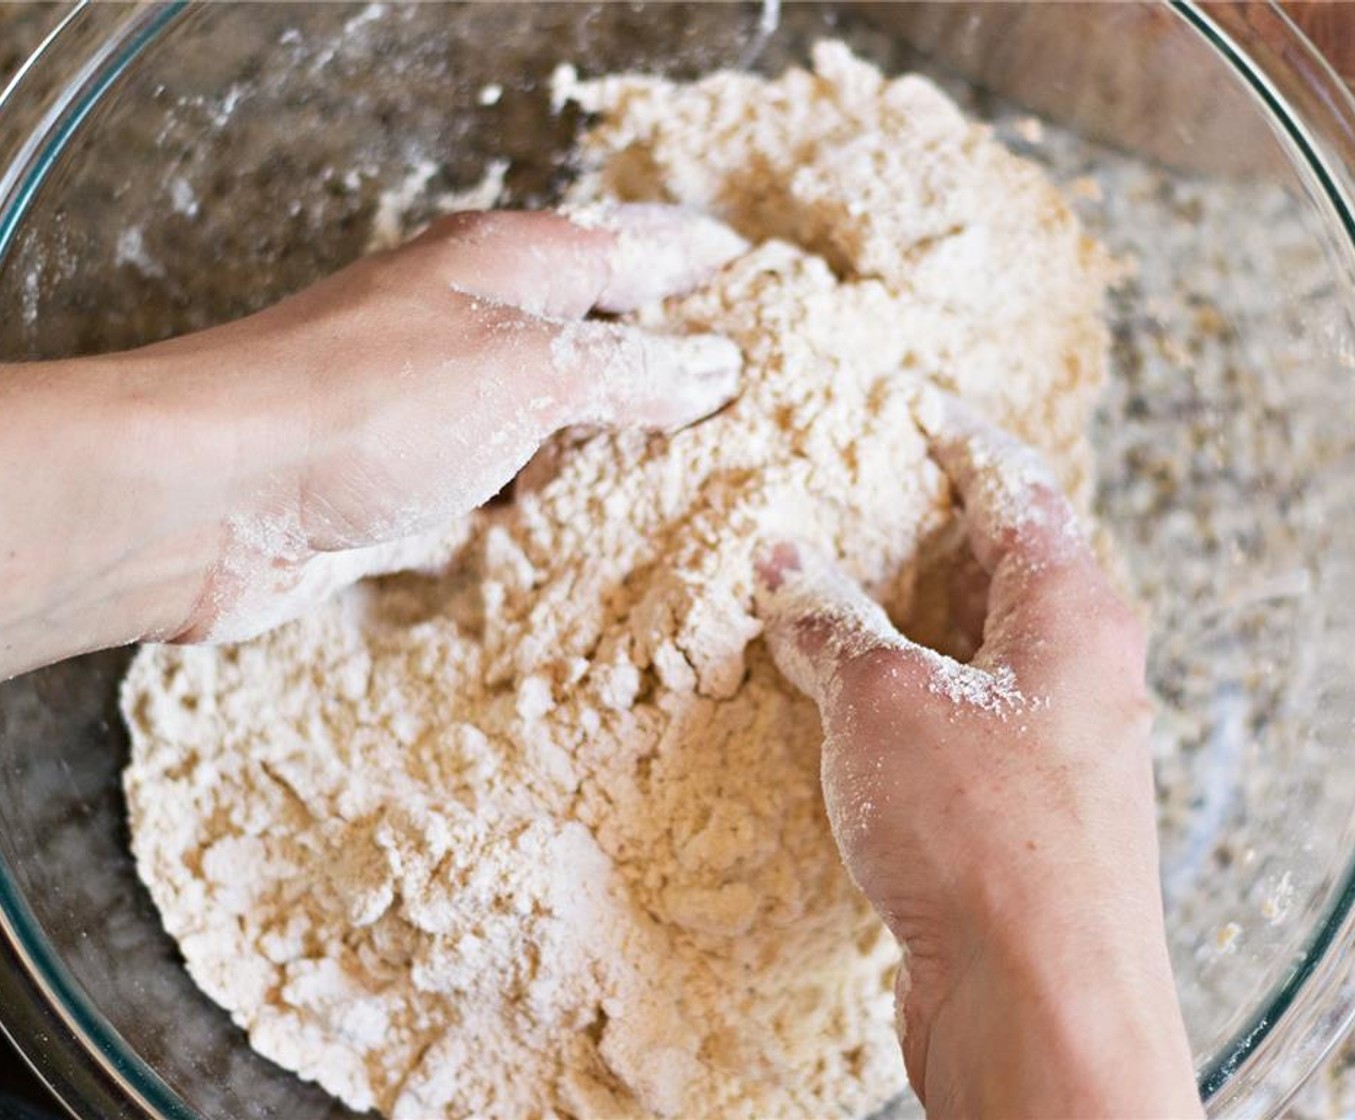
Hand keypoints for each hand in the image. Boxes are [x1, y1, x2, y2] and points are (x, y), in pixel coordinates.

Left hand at [0, 204, 744, 677]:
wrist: (211, 496)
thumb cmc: (368, 404)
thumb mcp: (526, 372)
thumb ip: (626, 369)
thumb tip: (714, 365)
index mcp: (505, 265)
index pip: (625, 245)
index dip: (690, 254)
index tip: (747, 265)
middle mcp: (467, 325)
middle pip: (582, 325)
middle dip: (656, 344)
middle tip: (735, 365)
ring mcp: (429, 407)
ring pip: (540, 413)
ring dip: (600, 435)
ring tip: (675, 456)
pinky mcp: (398, 484)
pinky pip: (494, 492)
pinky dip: (537, 511)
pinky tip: (569, 533)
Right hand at [755, 400, 1201, 1118]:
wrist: (1038, 1003)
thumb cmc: (983, 833)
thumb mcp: (886, 701)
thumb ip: (831, 620)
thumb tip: (786, 561)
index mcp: (1073, 609)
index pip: (1014, 487)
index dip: (955, 440)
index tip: (907, 409)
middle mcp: (1079, 669)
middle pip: (998, 567)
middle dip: (917, 535)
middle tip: (841, 504)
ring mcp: (1054, 744)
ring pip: (971, 650)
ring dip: (898, 623)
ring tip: (820, 597)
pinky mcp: (1021, 812)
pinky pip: (957, 721)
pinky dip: (899, 697)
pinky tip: (838, 703)